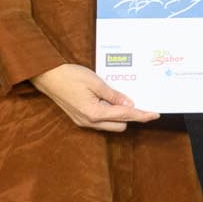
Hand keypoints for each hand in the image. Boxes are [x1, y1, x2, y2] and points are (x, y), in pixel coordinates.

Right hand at [36, 62, 158, 132]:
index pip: (125, 116)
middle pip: (120, 125)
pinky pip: (100, 121)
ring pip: (110, 125)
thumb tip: (129, 105)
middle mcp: (90, 122)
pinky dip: (108, 114)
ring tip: (122, 100)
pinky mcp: (80, 119)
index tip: (155, 114)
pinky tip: (109, 101)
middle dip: (131, 116)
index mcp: (95, 113)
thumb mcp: (96, 82)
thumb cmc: (70, 76)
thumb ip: (114, 95)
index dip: (142, 115)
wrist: (47, 76)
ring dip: (118, 116)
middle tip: (138, 102)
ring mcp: (83, 122)